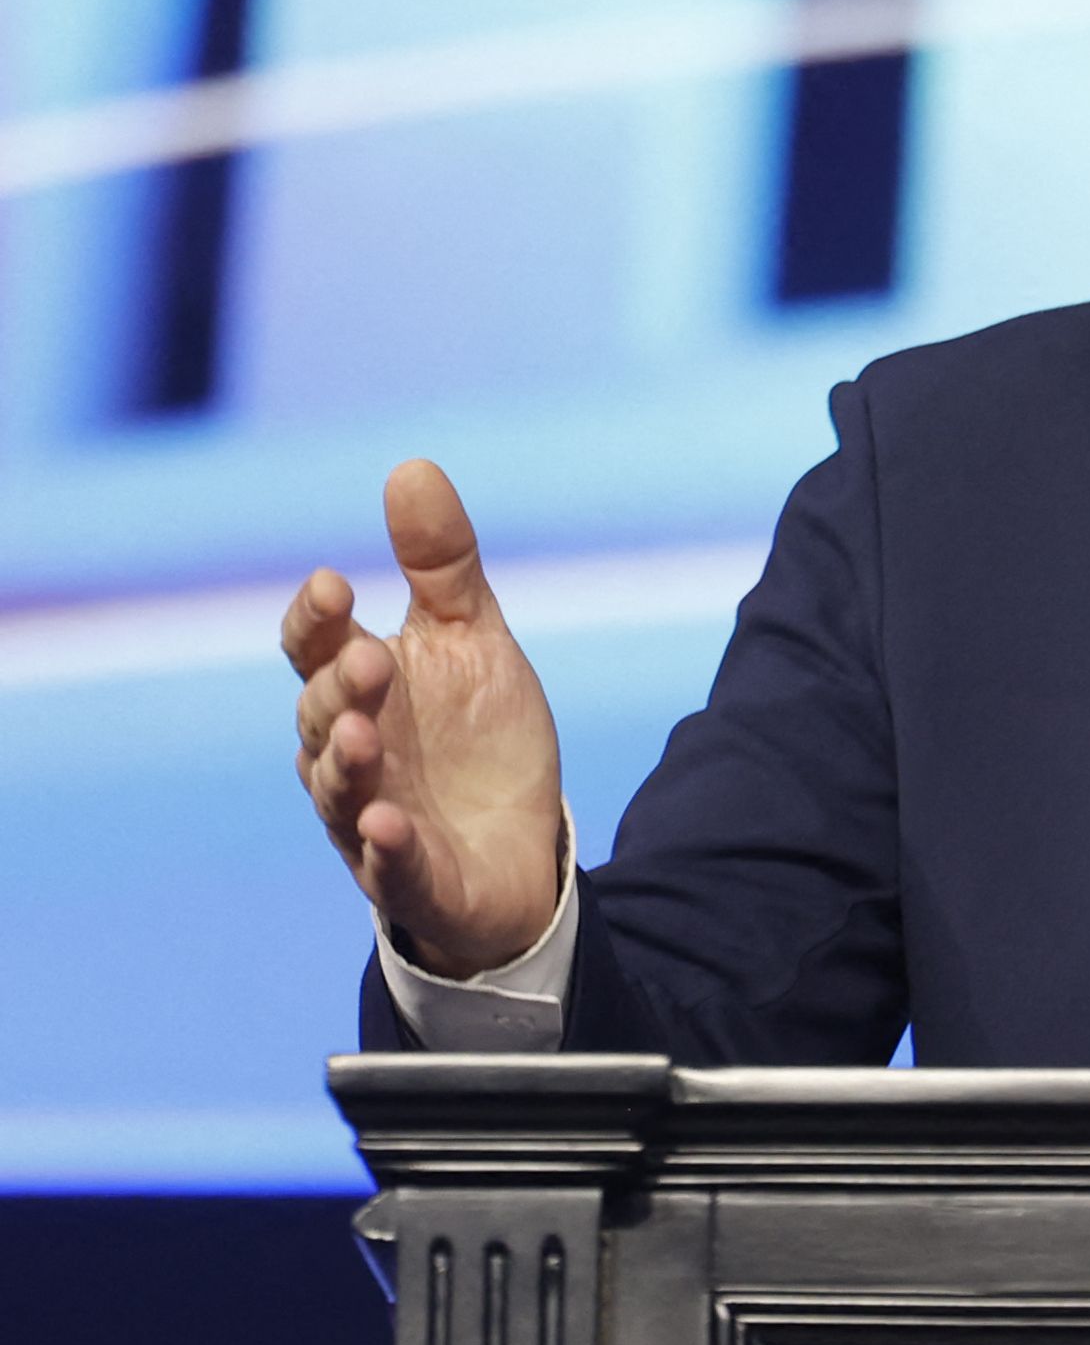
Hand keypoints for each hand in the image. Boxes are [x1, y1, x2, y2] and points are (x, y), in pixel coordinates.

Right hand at [282, 459, 568, 978]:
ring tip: (362, 731)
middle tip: (369, 659)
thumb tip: (411, 467)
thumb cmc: (478, 737)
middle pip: (321, 715)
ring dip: (347, 760)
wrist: (520, 845)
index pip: (314, 648)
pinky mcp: (411, 878)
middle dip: (340, 687)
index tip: (335, 582)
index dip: (315, 620)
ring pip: (340, 789)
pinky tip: (386, 826)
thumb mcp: (472, 638)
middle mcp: (351, 751)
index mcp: (359, 689)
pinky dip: (385, 847)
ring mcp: (372, 819)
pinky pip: (388, 867)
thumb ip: (441, 564)